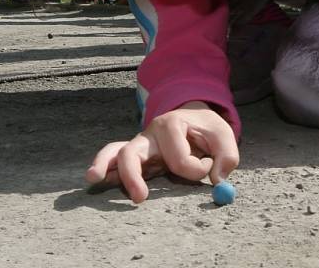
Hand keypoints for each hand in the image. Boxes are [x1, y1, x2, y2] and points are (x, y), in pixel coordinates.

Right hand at [85, 101, 238, 202]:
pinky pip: (115, 159)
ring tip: (93, 179)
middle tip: (140, 198)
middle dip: (133, 174)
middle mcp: (150, 133)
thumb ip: (226, 157)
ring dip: (104, 165)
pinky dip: (106, 169)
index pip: (179, 158)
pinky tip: (97, 180)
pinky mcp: (136, 156)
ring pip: (116, 152)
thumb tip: (216, 180)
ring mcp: (140, 144)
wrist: (195, 119)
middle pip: (134, 151)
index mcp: (172, 124)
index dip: (197, 168)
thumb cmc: (207, 129)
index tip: (208, 165)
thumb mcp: (224, 136)